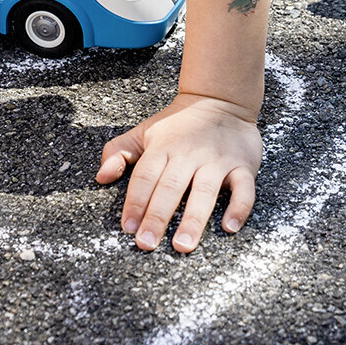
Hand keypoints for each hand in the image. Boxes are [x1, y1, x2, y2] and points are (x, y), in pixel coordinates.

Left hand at [96, 93, 259, 253]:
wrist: (220, 99)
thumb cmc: (178, 125)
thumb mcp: (143, 132)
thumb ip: (117, 152)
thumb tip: (101, 178)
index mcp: (163, 147)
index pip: (145, 177)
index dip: (135, 202)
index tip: (128, 227)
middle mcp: (189, 154)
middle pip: (171, 187)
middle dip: (157, 216)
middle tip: (147, 244)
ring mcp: (217, 160)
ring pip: (205, 191)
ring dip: (194, 219)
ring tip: (183, 245)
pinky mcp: (242, 165)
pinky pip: (244, 188)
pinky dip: (239, 207)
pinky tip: (229, 227)